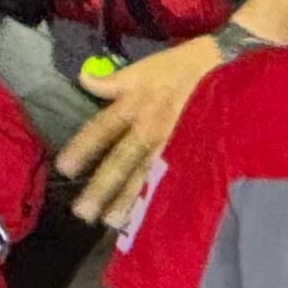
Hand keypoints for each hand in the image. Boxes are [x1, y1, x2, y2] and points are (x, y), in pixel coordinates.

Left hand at [58, 36, 221, 225]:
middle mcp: (149, 127)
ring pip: (146, 174)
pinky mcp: (191, 150)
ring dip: (128, 199)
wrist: (224, 65)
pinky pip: (172, 176)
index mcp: (134, 104)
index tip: (63, 168)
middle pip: (121, 160)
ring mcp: (171, 142)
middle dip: (101, 187)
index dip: (82, 147)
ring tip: (111, 222)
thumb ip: (113, 81)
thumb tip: (83, 80)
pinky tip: (150, 215)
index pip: (102, 128)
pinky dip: (159, 195)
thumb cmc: (181, 66)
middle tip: (82, 212)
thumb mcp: (144, 68)